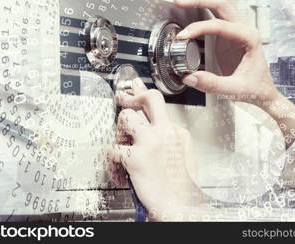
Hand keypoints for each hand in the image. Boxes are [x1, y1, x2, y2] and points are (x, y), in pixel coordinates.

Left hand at [106, 78, 202, 220]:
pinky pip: (113, 149)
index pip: (159, 105)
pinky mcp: (135, 157)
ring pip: (126, 118)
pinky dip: (112, 160)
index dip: (143, 93)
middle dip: (132, 96)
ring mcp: (150, 142)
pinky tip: (119, 169)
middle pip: (149, 99)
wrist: (181, 207)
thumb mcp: (182, 156)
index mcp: (177, 133)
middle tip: (122, 98)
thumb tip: (156, 128)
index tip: (135, 87)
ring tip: (124, 146)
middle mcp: (166, 133)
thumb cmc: (180, 187)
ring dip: (120, 132)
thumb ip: (168, 138)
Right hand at [175, 0, 294, 147]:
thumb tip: (190, 77)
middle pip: (222, 5)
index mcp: (249, 39)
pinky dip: (208, 5)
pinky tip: (198, 0)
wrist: (263, 92)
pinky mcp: (230, 36)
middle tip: (181, 0)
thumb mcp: (234, 90)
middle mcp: (245, 30)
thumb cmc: (254, 89)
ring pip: (223, 4)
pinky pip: (219, 14)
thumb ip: (212, 84)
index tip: (184, 35)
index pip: (220, 25)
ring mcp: (237, 31)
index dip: (199, 28)